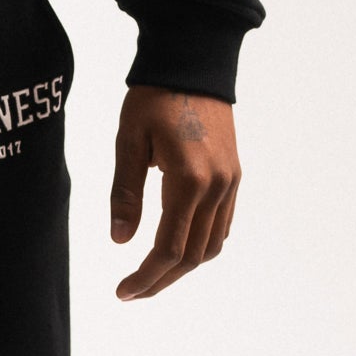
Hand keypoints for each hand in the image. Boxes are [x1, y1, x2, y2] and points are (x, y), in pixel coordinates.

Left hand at [110, 87, 239, 300]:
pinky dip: (201, 245)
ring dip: (182, 267)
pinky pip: (222, 224)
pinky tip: (177, 247)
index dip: (145, 276)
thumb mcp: (128, 141)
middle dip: (161, 280)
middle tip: (132, 293)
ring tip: (151, 274)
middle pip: (192, 256)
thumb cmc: (153, 97)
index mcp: (189, 179)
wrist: (193, 63)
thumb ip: (125, 193)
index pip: (169, 247)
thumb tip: (120, 241)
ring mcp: (231, 182)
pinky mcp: (234, 175)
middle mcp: (217, 186)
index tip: (123, 292)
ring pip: (211, 245)